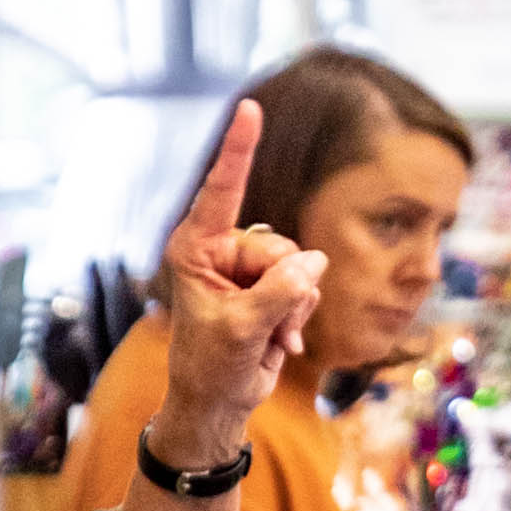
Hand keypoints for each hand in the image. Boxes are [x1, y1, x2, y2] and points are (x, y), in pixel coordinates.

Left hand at [145, 96, 322, 470]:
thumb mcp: (243, 329)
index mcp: (195, 248)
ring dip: (294, 304)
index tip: (251, 107)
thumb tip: (315, 261)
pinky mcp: (269, 286)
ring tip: (270, 335)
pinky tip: (281, 339)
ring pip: (298, 263)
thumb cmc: (212, 367)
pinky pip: (306, 281)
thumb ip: (281, 290)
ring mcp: (246, 268)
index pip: (222, 190)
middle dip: (283, 286)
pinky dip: (300, 312)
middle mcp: (220, 250)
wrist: (218, 403)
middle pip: (278, 245)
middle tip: (265, 326)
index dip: (239, 149)